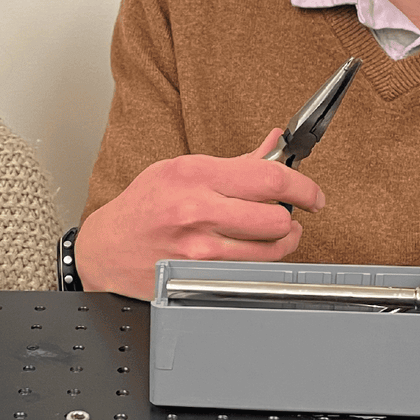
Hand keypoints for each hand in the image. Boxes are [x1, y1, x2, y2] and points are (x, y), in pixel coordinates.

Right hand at [75, 130, 325, 299]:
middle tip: (289, 211)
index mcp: (194, 174)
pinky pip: (252, 268)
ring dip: (282, 239)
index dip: (303, 186)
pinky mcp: (200, 274)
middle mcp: (197, 210)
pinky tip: (253, 249)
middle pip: (276, 217)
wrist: (108, 248)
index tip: (312, 193)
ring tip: (274, 231)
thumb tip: (274, 145)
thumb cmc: (143, 206)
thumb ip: (234, 162)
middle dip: (292, 214)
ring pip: (270, 248)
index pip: (268, 178)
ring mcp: (199, 247)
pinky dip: (261, 259)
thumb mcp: (182, 169)